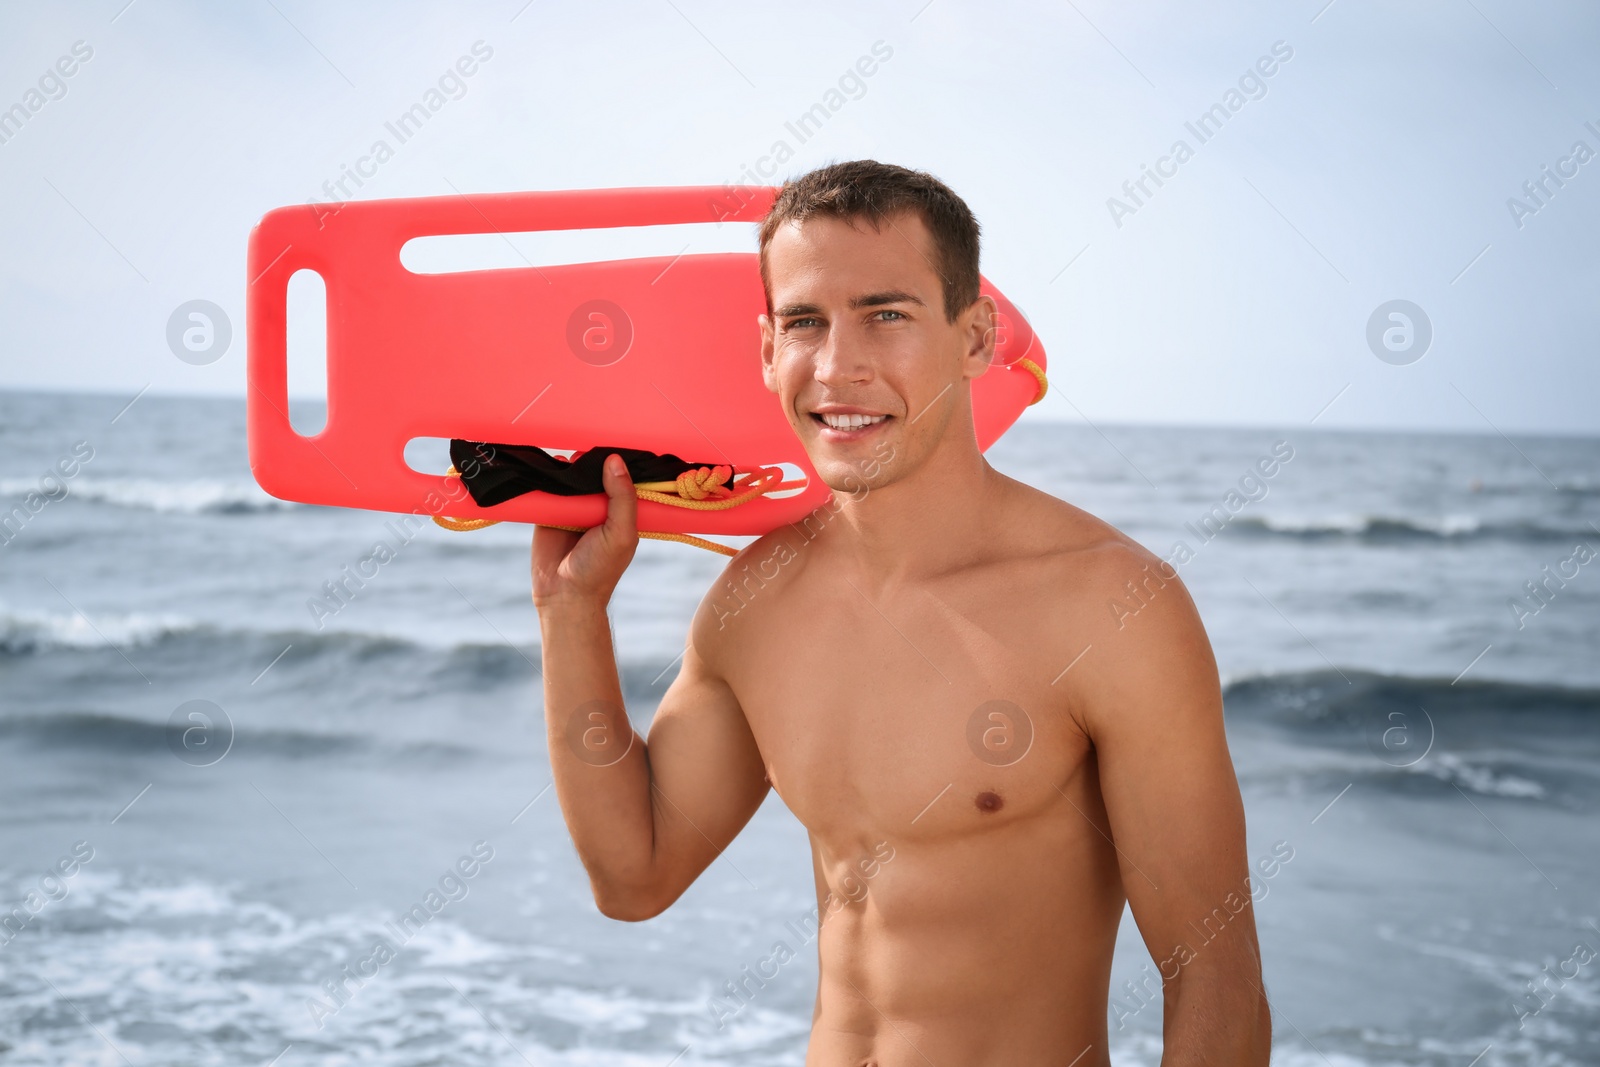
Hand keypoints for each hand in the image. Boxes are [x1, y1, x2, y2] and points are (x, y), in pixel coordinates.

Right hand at [531, 454, 638, 609]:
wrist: (563, 595)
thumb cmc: (599, 569)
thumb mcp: (620, 533)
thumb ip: (622, 497)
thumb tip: (614, 459)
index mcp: (621, 510)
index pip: (622, 478)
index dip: (619, 461)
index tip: (612, 443)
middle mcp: (597, 506)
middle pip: (594, 473)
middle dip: (589, 461)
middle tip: (583, 453)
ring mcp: (572, 508)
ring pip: (570, 478)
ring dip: (566, 468)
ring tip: (564, 460)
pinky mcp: (548, 512)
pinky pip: (546, 489)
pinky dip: (544, 478)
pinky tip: (544, 465)